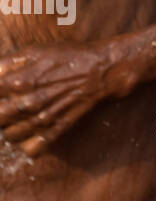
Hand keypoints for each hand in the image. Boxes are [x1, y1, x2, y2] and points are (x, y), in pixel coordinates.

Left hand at [0, 41, 117, 155]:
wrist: (100, 71)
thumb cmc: (67, 57)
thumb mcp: (33, 51)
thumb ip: (6, 63)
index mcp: (16, 82)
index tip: (2, 92)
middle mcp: (26, 104)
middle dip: (0, 113)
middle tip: (7, 105)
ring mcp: (41, 120)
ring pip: (9, 136)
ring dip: (8, 128)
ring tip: (16, 118)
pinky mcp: (55, 130)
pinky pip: (31, 149)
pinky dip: (26, 144)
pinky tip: (29, 132)